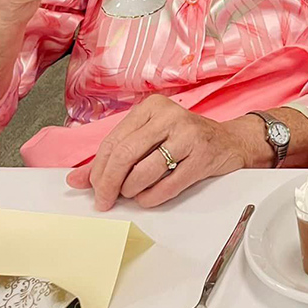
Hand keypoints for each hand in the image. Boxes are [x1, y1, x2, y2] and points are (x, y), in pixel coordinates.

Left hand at [65, 96, 267, 209]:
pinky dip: (151, 197)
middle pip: (124, 155)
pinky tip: (148, 198)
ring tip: (131, 195)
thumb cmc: (186, 140)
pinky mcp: (203, 157)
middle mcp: (169, 116)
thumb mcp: (149, 139)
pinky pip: (167, 185)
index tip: (92, 188)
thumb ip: (114, 157)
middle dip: (108, 184)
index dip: (97, 170)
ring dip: (131, 191)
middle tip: (104, 200)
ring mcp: (188, 135)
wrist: (231, 141)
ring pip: (144, 171)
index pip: (113, 141)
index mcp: (152, 107)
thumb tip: (76, 179)